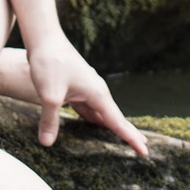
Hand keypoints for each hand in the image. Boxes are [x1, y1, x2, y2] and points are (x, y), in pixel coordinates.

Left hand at [27, 34, 148, 157]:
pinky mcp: (76, 87)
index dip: (131, 138)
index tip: (145, 152)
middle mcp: (96, 91)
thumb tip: (46, 144)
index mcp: (97, 93)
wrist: (44, 37)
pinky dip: (96, 120)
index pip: (118, 122)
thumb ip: (50, 120)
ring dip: (112, 128)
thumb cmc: (50, 62)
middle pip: (114, 118)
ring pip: (102, 113)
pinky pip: (90, 109)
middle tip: (144, 151)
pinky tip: (95, 127)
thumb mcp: (49, 94)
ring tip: (122, 143)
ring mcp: (86, 88)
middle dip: (128, 133)